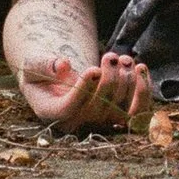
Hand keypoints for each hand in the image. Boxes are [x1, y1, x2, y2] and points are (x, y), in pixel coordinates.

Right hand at [21, 49, 151, 134]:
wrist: (54, 81)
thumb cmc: (42, 72)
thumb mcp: (33, 64)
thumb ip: (44, 64)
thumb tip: (62, 65)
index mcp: (53, 113)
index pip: (71, 108)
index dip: (85, 90)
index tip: (94, 68)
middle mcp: (78, 123)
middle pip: (100, 108)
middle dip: (110, 79)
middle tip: (111, 56)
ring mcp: (99, 122)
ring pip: (122, 111)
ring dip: (129, 82)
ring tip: (123, 58)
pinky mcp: (116, 116)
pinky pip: (137, 111)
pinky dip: (144, 91)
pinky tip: (141, 68)